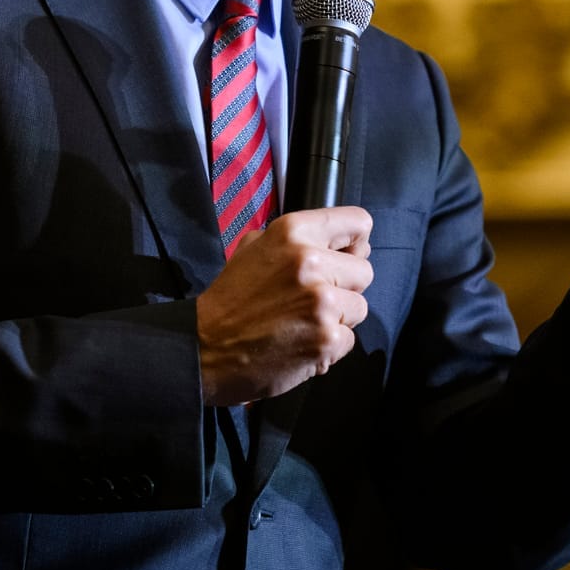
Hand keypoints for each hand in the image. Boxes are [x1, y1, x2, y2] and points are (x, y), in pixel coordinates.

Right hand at [195, 207, 372, 405]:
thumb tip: (342, 243)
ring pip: (359, 307)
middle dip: (343, 287)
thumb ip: (296, 240)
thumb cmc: (230, 300)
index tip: (347, 255)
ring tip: (302, 324)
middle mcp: (311, 262)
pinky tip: (300, 345)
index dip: (356, 242)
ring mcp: (322, 302)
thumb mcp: (252, 248)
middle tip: (311, 299)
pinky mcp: (327, 339)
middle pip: (364, 271)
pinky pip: (348, 340)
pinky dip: (328, 347)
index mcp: (293, 232)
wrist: (205, 348)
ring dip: (337, 319)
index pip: (358, 221)